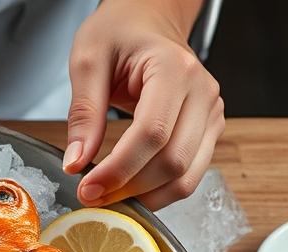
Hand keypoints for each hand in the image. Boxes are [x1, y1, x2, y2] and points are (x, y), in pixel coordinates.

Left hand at [63, 0, 223, 209]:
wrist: (149, 19)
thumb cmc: (120, 32)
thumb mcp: (88, 61)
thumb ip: (83, 113)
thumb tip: (76, 162)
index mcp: (174, 68)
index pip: (152, 133)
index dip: (119, 169)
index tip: (88, 187)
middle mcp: (201, 92)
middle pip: (173, 161)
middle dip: (130, 188)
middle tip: (92, 197)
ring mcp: (211, 112)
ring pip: (187, 175)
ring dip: (147, 197)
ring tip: (110, 197)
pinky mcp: (209, 128)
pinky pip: (191, 173)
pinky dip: (161, 190)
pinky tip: (132, 189)